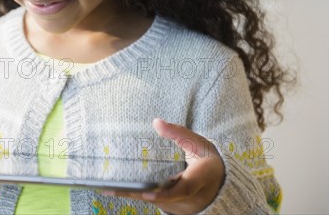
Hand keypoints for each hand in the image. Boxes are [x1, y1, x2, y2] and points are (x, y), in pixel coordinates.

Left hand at [102, 119, 224, 214]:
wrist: (220, 182)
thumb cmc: (207, 160)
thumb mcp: (197, 143)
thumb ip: (178, 133)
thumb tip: (156, 122)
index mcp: (200, 180)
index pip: (183, 190)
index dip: (165, 193)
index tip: (147, 194)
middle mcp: (192, 198)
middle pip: (162, 199)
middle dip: (137, 194)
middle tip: (112, 188)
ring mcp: (183, 207)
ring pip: (157, 202)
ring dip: (134, 196)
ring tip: (108, 189)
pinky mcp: (176, 208)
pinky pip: (156, 202)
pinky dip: (139, 196)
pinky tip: (119, 190)